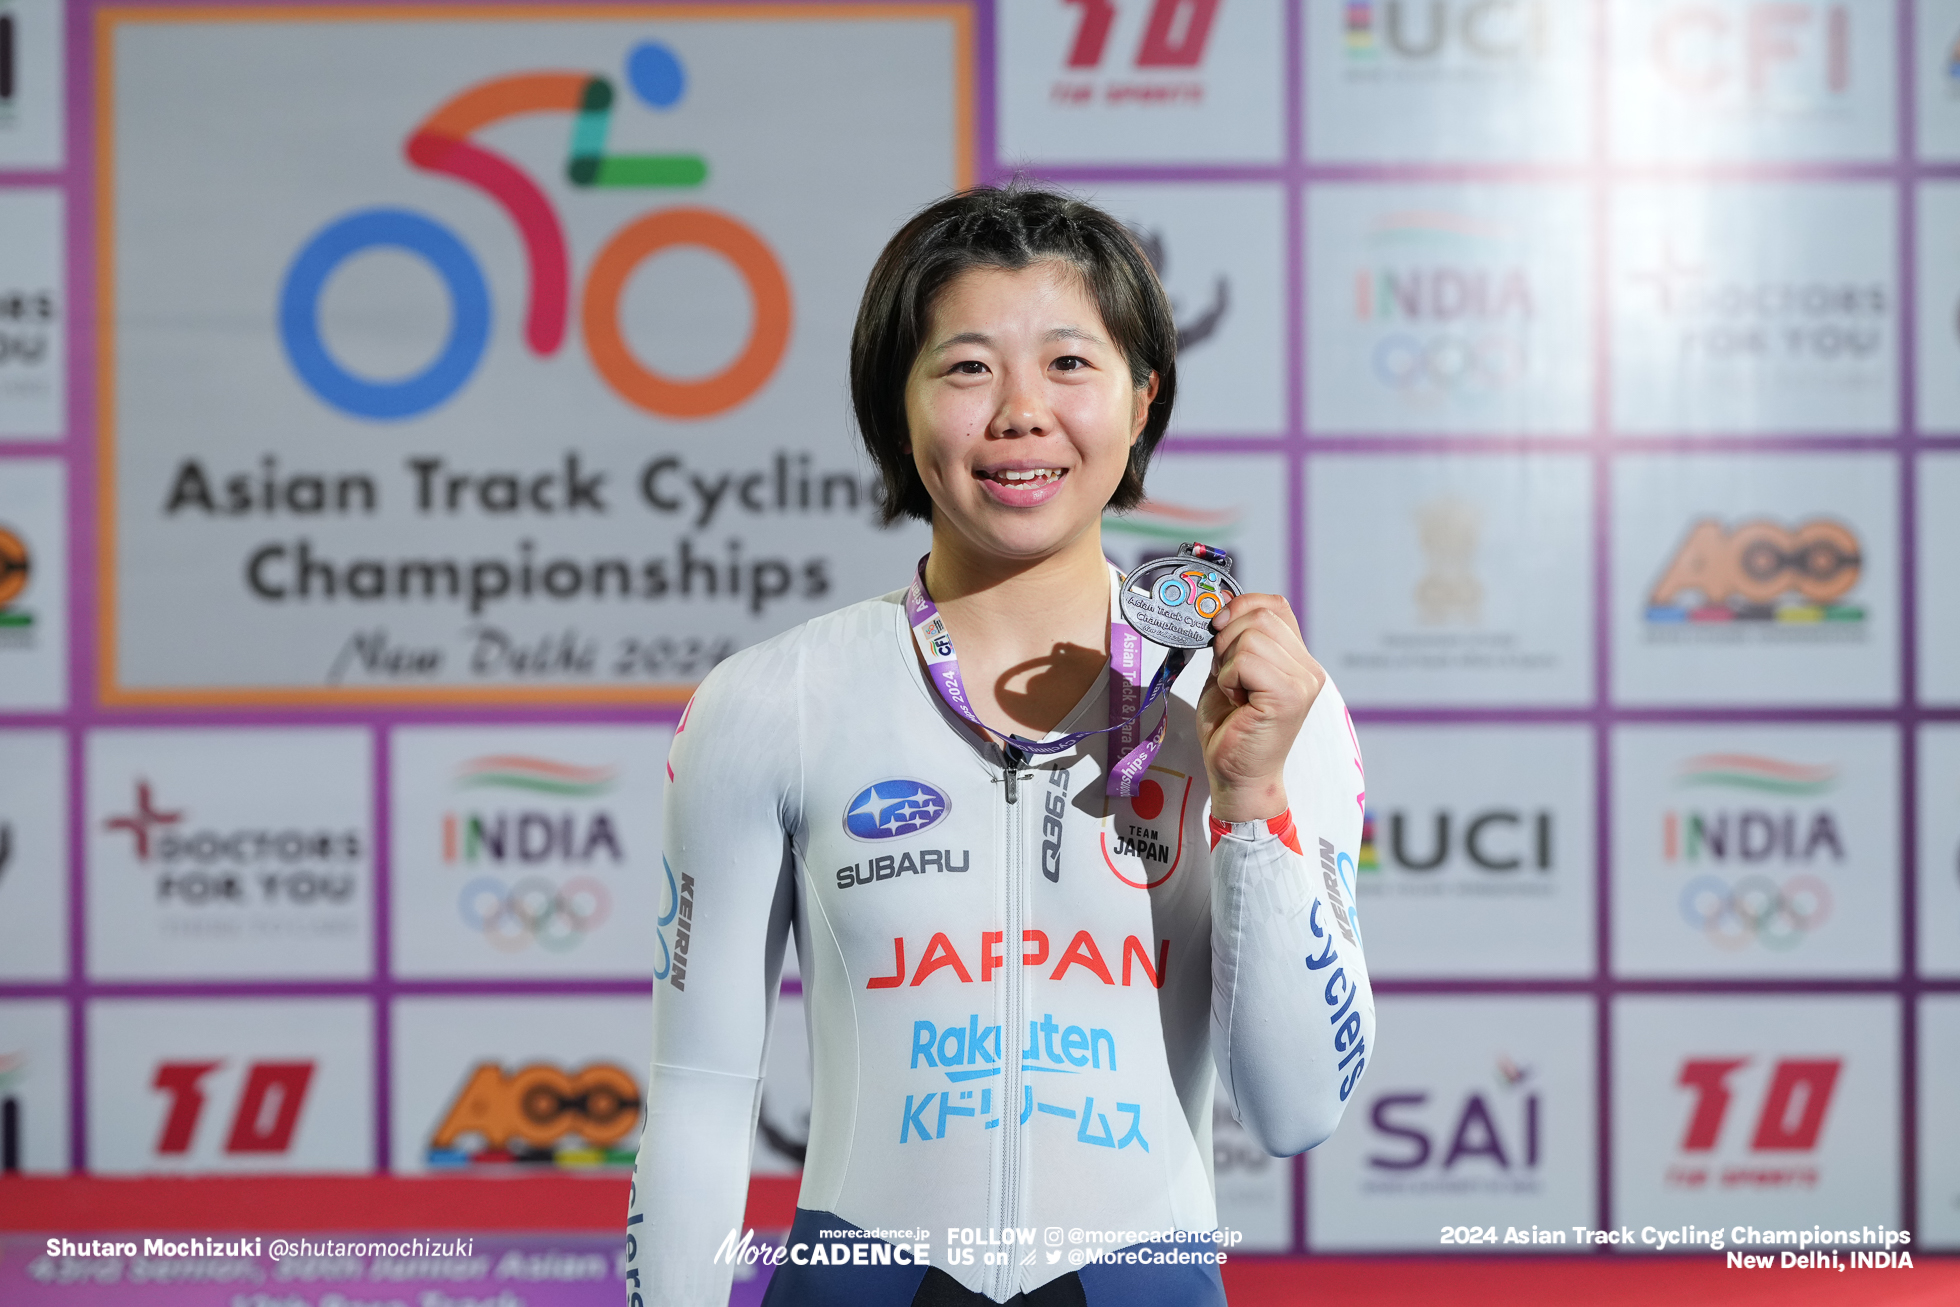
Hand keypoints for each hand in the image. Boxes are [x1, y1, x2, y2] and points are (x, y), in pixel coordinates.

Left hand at [1195, 593, 1324, 822]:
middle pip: (1260, 616)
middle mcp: (1308, 668)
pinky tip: (1237, 701)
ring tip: (1235, 691)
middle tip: (1226, 674)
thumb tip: (1220, 604)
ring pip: (1252, 636)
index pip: (1274, 605)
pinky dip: (1229, 678)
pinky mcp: (1289, 696)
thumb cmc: (1231, 729)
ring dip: (1227, 662)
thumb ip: (1231, 640)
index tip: (1218, 629)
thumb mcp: (1228, 672)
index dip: (1241, 606)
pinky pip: (1246, 661)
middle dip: (1227, 638)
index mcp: (1296, 658)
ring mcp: (1303, 682)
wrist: (1237, 776)